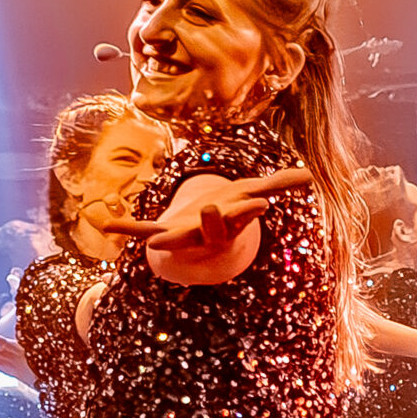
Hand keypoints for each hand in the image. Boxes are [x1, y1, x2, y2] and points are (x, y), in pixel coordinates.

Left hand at [96, 166, 312, 259]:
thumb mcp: (250, 194)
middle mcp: (209, 234)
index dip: (250, 210)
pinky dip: (126, 229)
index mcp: (232, 222)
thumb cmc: (229, 212)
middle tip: (214, 208)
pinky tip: (106, 222)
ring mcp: (185, 236)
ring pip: (180, 239)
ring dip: (169, 240)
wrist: (202, 238)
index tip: (260, 202)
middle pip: (214, 229)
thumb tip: (310, 175)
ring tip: (157, 243)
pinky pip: (142, 232)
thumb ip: (279, 185)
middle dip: (215, 220)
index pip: (244, 216)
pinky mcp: (161, 233)